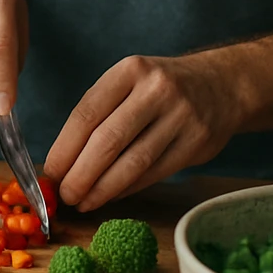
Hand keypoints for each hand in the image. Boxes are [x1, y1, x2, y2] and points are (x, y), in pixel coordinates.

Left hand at [43, 53, 246, 211]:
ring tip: (84, 202)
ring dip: (104, 188)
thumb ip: (100, 113)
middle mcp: (156, 89)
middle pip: (108, 140)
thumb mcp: (129, 82)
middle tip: (64, 195)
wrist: (222, 85)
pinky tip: (112, 195)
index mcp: (129, 70)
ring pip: (134, 161)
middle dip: (81, 174)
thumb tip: (62, 161)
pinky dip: (129, 187)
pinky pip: (156, 172)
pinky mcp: (198, 142)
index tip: (50, 172)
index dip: (64, 147)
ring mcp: (181, 115)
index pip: (87, 113)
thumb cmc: (159, 88)